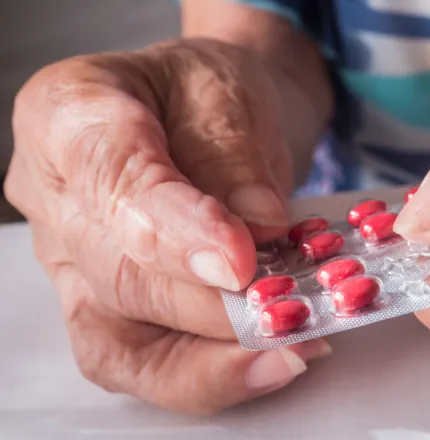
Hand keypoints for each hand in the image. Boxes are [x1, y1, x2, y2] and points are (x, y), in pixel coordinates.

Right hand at [5, 39, 330, 412]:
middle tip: (292, 309)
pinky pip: (140, 363)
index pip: (108, 178)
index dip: (173, 229)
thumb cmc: (207, 93)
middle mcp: (53, 199)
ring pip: (120, 340)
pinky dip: (205, 375)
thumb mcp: (227, 93)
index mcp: (66, 115)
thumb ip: (233, 157)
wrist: (211, 117)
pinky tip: (267, 364)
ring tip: (289, 351)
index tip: (240, 258)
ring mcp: (71, 264)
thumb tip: (257, 227)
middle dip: (214, 305)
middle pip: (120, 274)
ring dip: (212, 358)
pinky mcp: (105, 307)